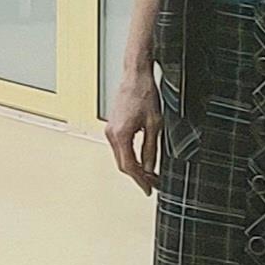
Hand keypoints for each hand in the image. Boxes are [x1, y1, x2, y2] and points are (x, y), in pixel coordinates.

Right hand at [103, 66, 161, 193]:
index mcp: (121, 135)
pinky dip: (129, 156)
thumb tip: (151, 167)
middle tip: (152, 184)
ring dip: (133, 167)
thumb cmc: (144, 94)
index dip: (140, 180)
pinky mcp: (112, 126)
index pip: (130, 166)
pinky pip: (119, 148)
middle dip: (137, 176)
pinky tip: (139, 159)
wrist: (135, 76)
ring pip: (120, 157)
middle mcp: (112, 134)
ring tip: (148, 174)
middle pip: (123, 164)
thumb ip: (151, 149)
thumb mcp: (154, 125)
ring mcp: (110, 130)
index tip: (149, 189)